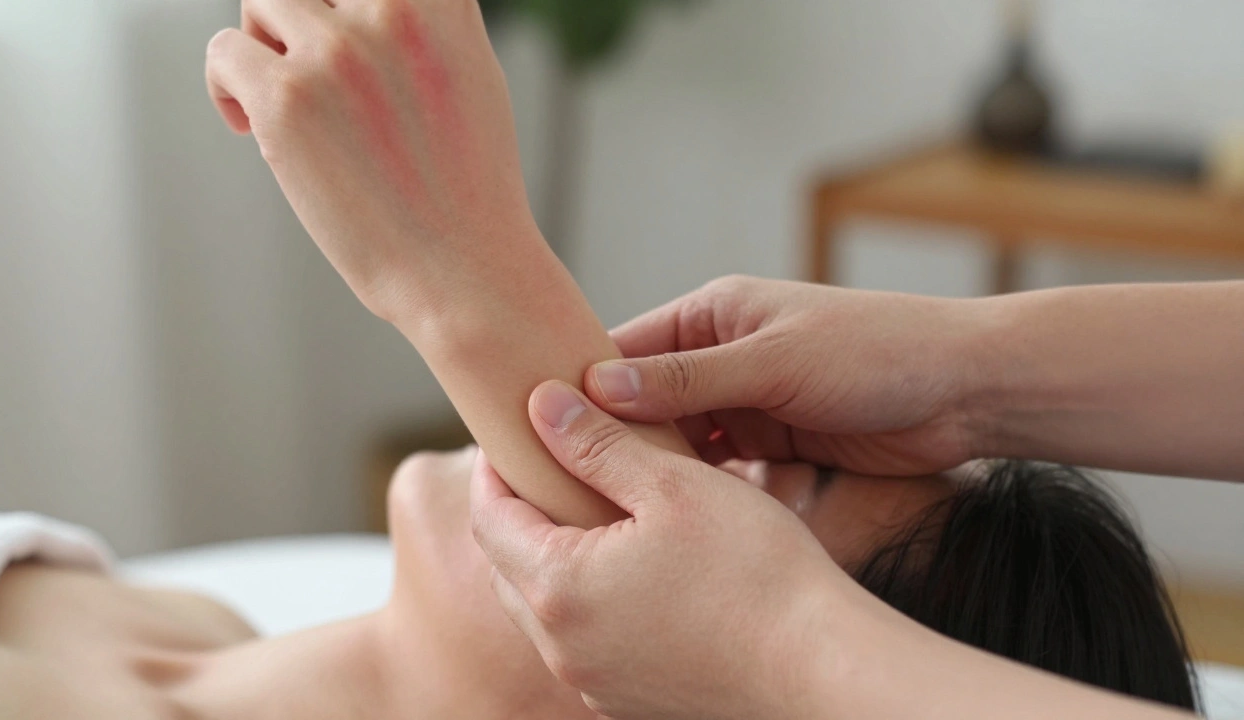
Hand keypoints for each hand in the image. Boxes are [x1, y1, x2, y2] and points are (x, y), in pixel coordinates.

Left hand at [205, 0, 538, 321]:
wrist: (463, 269)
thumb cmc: (466, 188)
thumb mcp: (470, 76)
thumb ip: (424, 25)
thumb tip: (353, 9)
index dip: (342, 5)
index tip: (335, 31)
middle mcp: (391, 8)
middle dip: (301, 12)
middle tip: (302, 61)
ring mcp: (336, 51)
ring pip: (262, 1)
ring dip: (263, 42)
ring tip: (282, 100)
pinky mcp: (286, 98)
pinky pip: (224, 52)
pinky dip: (227, 86)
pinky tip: (250, 126)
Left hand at [470, 380, 845, 719]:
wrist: (821, 670)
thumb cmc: (756, 572)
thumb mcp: (674, 486)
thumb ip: (598, 444)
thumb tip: (541, 404)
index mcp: (558, 589)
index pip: (489, 519)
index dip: (495, 468)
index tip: (516, 432)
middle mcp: (563, 647)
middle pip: (509, 566)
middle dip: (519, 513)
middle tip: (549, 465)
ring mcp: (595, 682)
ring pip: (545, 609)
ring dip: (553, 558)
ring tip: (592, 511)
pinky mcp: (630, 701)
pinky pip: (585, 642)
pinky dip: (588, 601)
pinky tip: (631, 571)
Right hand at [582, 275, 991, 476]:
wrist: (964, 390)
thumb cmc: (876, 351)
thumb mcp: (773, 361)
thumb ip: (688, 380)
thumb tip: (597, 388)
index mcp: (714, 312)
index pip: (626, 348)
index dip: (580, 384)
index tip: (534, 423)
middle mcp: (721, 354)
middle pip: (643, 398)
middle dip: (610, 434)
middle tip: (558, 479)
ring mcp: (746, 400)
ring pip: (677, 438)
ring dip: (651, 466)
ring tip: (601, 504)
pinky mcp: (773, 441)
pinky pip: (716, 465)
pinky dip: (694, 486)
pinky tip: (664, 513)